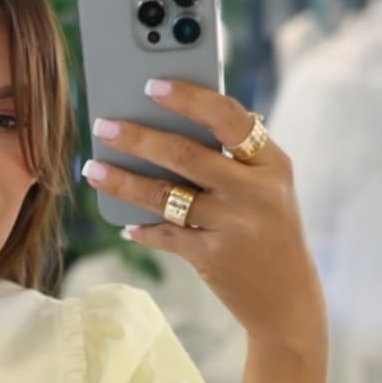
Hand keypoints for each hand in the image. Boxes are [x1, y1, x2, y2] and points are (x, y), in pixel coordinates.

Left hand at [84, 78, 328, 354]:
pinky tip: (124, 222)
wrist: (287, 297)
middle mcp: (255, 192)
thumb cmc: (270, 230)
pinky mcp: (211, 258)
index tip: (152, 85)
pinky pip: (165, 236)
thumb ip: (235, 158)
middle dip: (139, 137)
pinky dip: (142, 229)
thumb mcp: (269, 187)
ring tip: (93, 169)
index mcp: (273, 162)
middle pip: (186, 155)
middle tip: (103, 125)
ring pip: (166, 196)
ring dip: (124, 181)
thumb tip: (170, 125)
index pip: (229, 118)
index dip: (189, 98)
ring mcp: (233, 226)